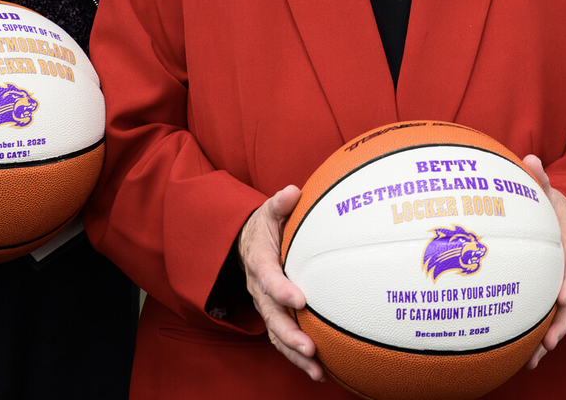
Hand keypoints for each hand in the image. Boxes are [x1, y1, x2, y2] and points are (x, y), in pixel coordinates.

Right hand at [238, 186, 320, 381]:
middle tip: (310, 348)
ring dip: (295, 354)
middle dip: (290, 335)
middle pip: (272, 317)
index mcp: (259, 263)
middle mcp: (259, 290)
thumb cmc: (264, 227)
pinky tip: (321, 372)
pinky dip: (298, 357)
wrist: (244, 245)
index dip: (281, 289)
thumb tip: (292, 192)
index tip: (300, 300)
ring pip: (277, 335)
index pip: (268, 277)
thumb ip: (280, 204)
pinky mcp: (274, 316)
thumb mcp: (268, 211)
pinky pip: (283, 340)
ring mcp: (265, 306)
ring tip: (318, 371)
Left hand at [521, 155, 565, 370]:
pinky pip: (543, 316)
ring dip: (547, 338)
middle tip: (549, 343)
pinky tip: (523, 357)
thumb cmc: (547, 203)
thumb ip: (539, 178)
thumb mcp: (545, 189)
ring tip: (534, 360)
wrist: (559, 215)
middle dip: (559, 323)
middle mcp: (565, 270)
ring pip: (556, 316)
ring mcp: (557, 284)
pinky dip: (536, 336)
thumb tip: (531, 159)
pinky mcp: (545, 293)